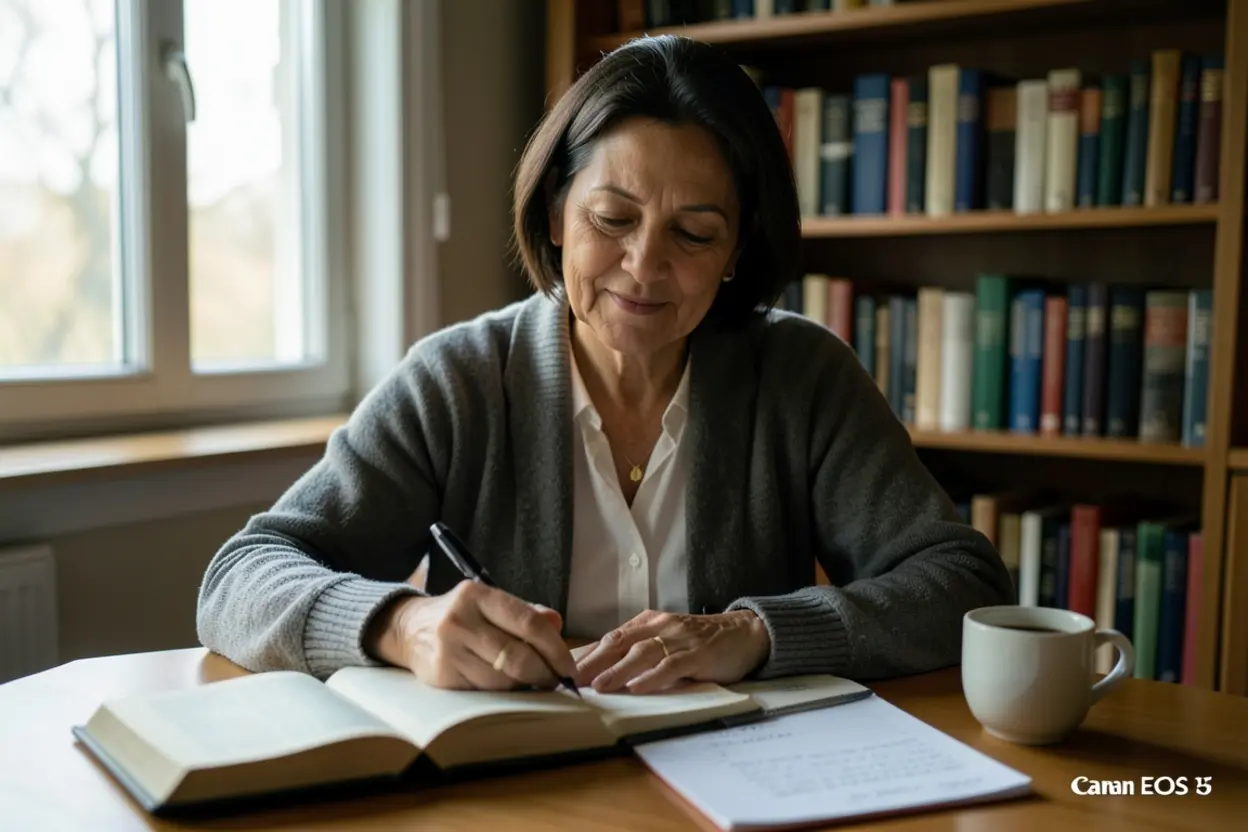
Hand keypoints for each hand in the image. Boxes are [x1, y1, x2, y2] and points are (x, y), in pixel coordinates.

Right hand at [365, 581, 575, 690]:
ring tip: (529, 680)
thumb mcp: (490, 604)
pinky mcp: (441, 676)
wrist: (410, 629)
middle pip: (517, 656)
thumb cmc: (462, 616)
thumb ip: (526, 613)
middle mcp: (460, 620)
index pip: (527, 622)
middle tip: (556, 680)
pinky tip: (505, 685)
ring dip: (523, 684)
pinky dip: (502, 693)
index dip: (554, 648)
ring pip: (502, 679)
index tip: (567, 666)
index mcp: (477, 595)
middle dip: (544, 673)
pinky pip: (484, 691)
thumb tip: (557, 624)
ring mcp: (448, 650)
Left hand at [574, 610, 770, 693]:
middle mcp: (661, 626)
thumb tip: (601, 668)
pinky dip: (653, 677)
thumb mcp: (666, 639)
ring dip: (618, 670)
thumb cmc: (700, 641)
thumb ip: (639, 650)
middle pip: (620, 643)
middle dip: (594, 662)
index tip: (564, 668)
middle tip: (571, 680)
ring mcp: (679, 639)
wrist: (745, 633)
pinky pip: (671, 666)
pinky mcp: (698, 654)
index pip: (612, 637)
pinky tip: (637, 687)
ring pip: (642, 653)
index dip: (588, 653)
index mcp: (649, 621)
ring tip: (598, 686)